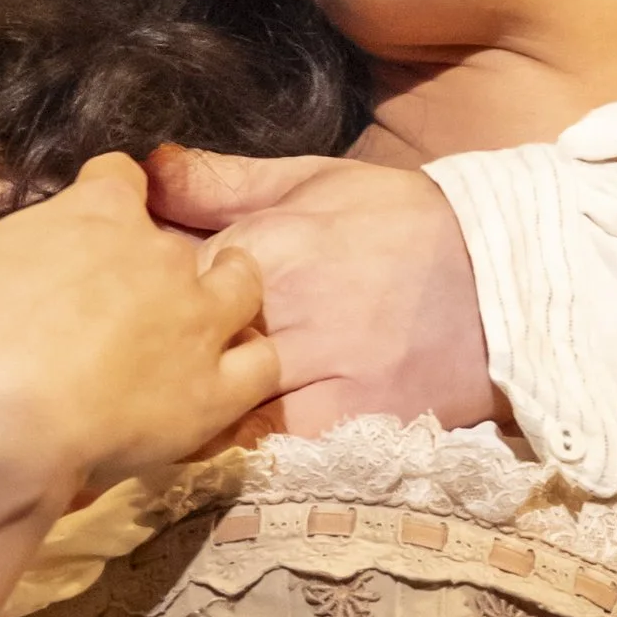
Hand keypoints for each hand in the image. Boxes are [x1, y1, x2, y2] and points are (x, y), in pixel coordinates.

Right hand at [0, 151, 280, 500]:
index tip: (100, 206)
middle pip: (181, 238)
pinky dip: (249, 368)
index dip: (111, 188)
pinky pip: (258, 367)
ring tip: (214, 309)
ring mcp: (196, 320)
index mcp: (99, 212)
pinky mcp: (213, 388)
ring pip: (243, 288)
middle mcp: (162, 255)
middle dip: (163, 258)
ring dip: (232, 292)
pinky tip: (229, 378)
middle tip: (138, 290)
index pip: (120, 176)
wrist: (2, 417)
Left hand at [145, 146, 494, 438]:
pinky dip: (238, 444)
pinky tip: (219, 438)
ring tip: (156, 408)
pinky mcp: (348, 422)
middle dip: (145, 358)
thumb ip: (224, 182)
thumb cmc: (401, 223)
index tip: (113, 306)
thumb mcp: (314, 180)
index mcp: (270, 246)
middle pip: (180, 347)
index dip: (129, 293)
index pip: (162, 276)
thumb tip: (146, 172)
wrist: (503, 281)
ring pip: (215, 404)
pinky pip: (269, 444)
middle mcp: (287, 311)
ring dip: (183, 408)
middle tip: (120, 367)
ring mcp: (319, 371)